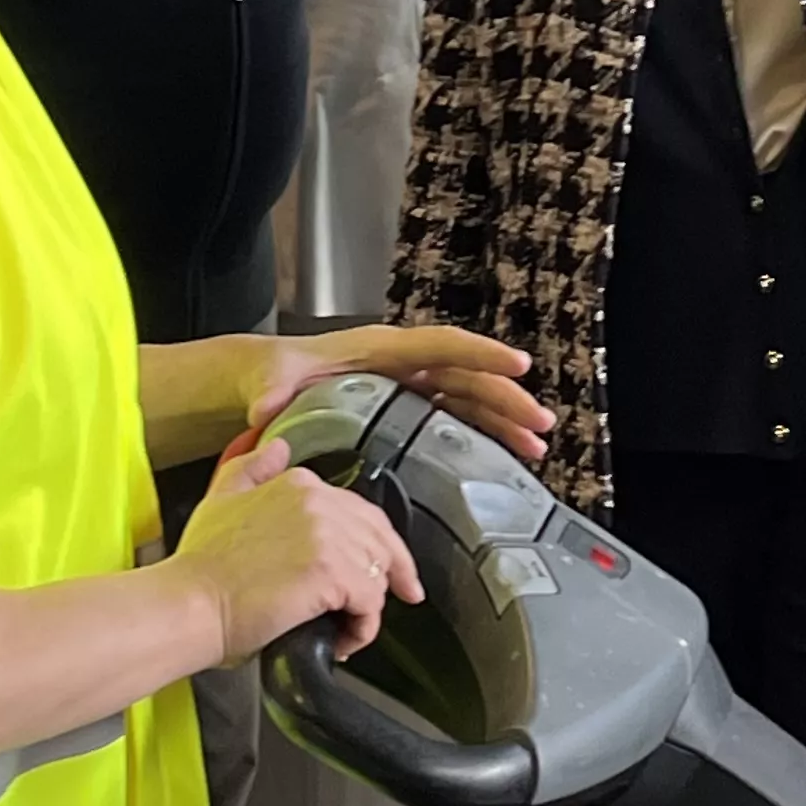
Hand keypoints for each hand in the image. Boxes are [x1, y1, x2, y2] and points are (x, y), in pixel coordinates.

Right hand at [172, 435, 423, 664]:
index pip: (362, 511)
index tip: (386, 567)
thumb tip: (278, 448)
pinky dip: (361, 629)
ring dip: (366, 609)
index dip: (377, 542)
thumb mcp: (221, 498)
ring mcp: (329, 537)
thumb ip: (252, 468)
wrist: (190, 603)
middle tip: (388, 602)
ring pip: (378, 574)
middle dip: (392, 573)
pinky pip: (370, 605)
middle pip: (380, 540)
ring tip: (343, 630)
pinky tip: (340, 641)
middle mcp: (320, 502)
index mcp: (300, 484)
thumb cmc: (200, 565)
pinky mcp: (332, 574)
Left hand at [249, 325, 553, 465]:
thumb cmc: (274, 376)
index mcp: (381, 352)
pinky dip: (483, 437)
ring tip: (537, 446)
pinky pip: (455, 421)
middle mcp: (404, 367)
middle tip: (539, 423)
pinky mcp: (408, 413)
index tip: (516, 365)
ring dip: (503, 421)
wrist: (265, 390)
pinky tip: (506, 458)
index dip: (480, 355)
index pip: (441, 347)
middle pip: (467, 377)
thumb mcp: (271, 379)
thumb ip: (271, 391)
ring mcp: (410, 390)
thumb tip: (266, 408)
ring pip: (469, 402)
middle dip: (506, 399)